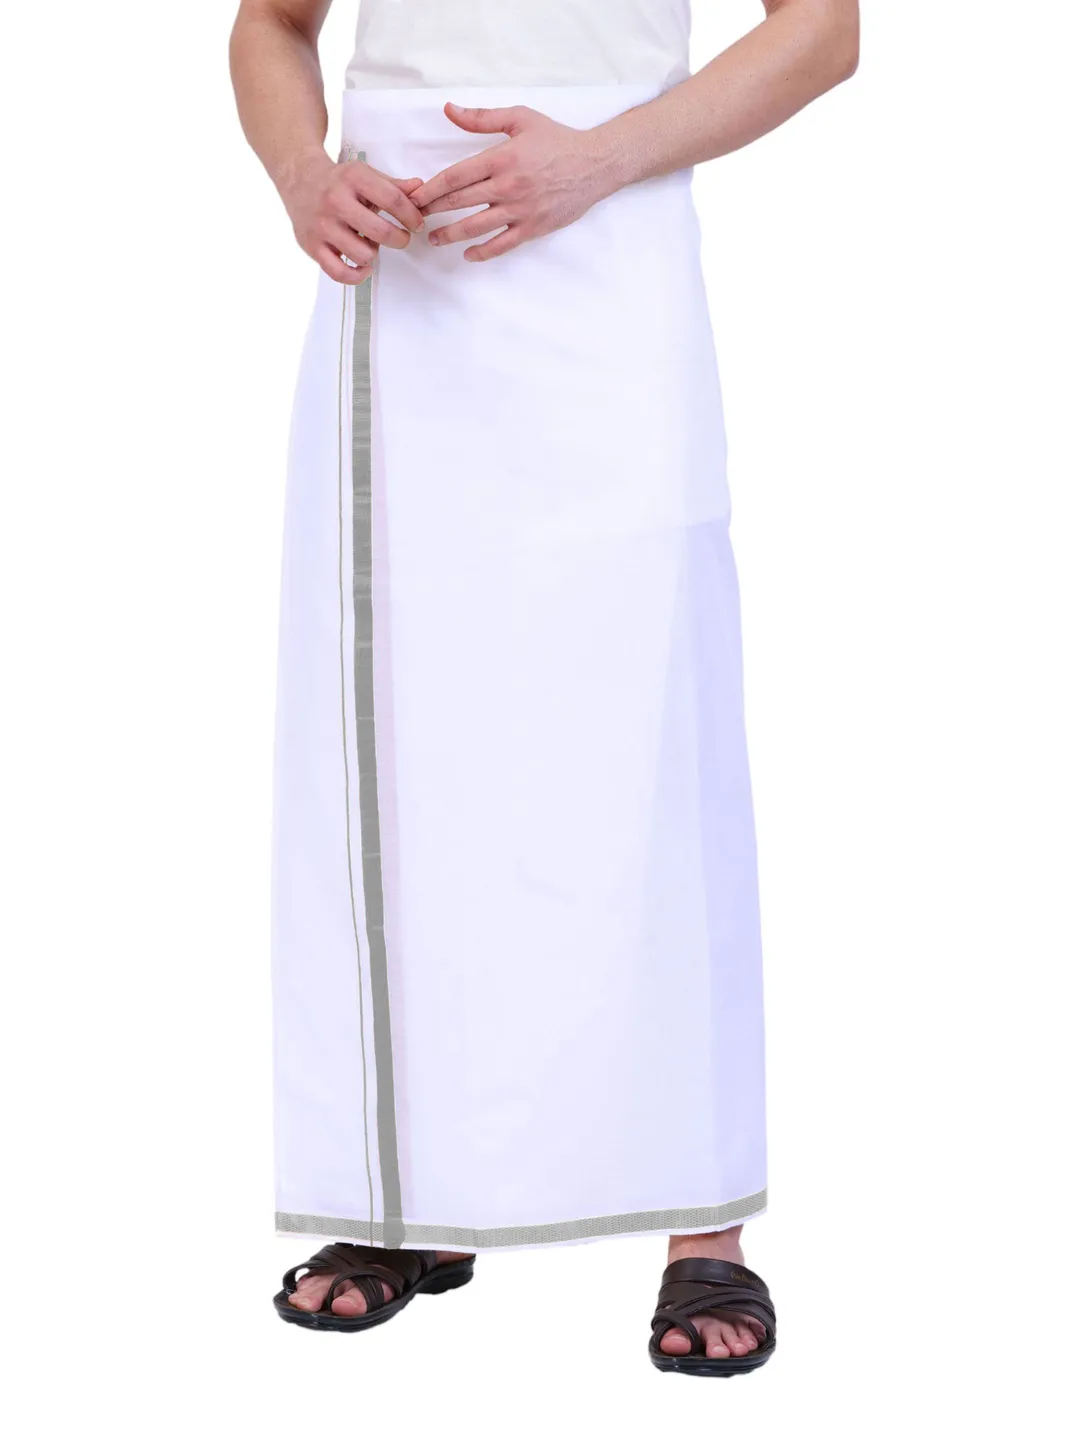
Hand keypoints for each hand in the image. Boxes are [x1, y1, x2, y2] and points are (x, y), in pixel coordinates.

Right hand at [279, 151, 424, 283]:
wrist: (300, 181)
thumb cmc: (339, 182)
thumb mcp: (365, 175)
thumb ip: (394, 186)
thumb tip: (420, 188)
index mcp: (353, 178)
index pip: (393, 200)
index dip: (411, 216)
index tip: (417, 225)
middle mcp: (336, 201)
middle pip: (382, 232)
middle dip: (400, 240)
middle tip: (401, 239)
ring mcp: (323, 225)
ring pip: (363, 254)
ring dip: (374, 254)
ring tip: (370, 244)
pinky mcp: (312, 246)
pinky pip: (340, 273)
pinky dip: (357, 276)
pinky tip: (363, 266)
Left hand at [411, 104, 618, 261]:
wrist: (594, 165)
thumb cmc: (557, 140)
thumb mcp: (520, 118)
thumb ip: (481, 117)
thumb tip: (448, 109)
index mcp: (502, 158)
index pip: (456, 176)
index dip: (431, 188)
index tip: (415, 196)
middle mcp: (508, 186)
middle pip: (460, 202)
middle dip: (434, 211)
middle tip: (414, 218)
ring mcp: (520, 210)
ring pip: (477, 226)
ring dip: (451, 234)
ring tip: (434, 239)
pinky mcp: (533, 228)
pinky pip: (503, 244)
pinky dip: (483, 251)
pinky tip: (469, 254)